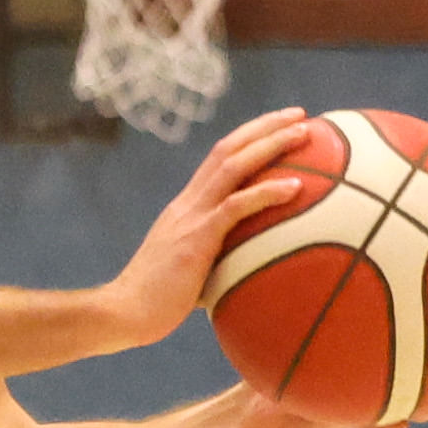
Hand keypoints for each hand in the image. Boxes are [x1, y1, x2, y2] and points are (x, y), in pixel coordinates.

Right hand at [108, 106, 319, 349]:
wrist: (124, 312)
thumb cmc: (158, 302)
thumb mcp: (192, 271)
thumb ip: (217, 261)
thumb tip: (248, 272)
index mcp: (187, 206)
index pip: (219, 158)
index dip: (248, 138)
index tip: (279, 126)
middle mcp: (189, 202)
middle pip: (229, 148)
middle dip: (265, 126)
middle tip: (299, 114)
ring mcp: (192, 216)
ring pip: (234, 165)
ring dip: (270, 144)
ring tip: (304, 132)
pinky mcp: (198, 237)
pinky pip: (237, 206)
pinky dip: (267, 192)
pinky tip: (296, 186)